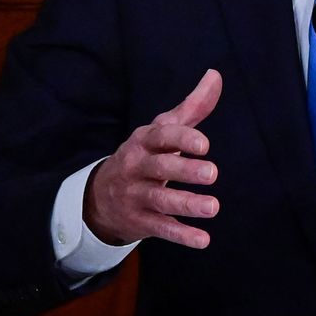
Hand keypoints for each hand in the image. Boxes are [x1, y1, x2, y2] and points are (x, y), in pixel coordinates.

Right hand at [83, 69, 221, 247]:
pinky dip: (181, 235)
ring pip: (161, 200)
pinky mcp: (140, 222)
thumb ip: (192, 106)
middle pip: (160, 167)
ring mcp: (136, 196)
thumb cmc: (144, 155)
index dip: (182, 139)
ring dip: (187, 204)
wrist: (99, 196)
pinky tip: (203, 240)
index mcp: (144, 141)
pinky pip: (161, 228)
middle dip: (185, 170)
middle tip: (212, 173)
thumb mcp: (162, 129)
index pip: (161, 136)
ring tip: (213, 207)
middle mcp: (137, 167)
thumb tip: (215, 75)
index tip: (204, 144)